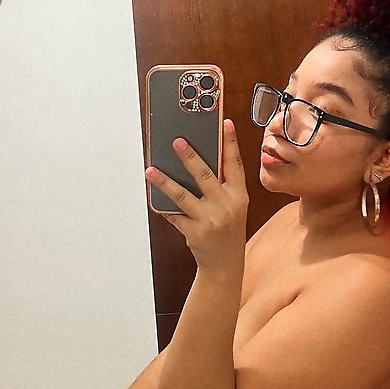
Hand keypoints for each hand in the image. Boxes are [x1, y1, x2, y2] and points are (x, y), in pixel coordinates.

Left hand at [145, 118, 248, 271]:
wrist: (225, 264)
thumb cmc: (228, 230)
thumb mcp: (234, 206)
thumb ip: (222, 186)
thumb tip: (198, 160)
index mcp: (239, 196)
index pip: (235, 164)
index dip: (231, 143)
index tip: (224, 124)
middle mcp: (226, 206)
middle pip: (204, 175)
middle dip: (189, 157)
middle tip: (176, 142)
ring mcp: (209, 219)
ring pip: (182, 195)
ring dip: (164, 181)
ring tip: (151, 170)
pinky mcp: (194, 232)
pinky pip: (173, 214)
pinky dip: (162, 206)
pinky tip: (153, 197)